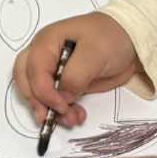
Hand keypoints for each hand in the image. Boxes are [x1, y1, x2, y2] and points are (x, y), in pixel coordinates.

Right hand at [12, 12, 141, 126]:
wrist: (130, 41)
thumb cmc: (110, 38)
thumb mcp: (94, 53)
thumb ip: (75, 76)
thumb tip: (63, 97)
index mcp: (47, 42)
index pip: (33, 70)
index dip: (44, 92)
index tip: (61, 106)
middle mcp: (44, 55)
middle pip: (26, 81)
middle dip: (37, 102)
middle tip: (51, 118)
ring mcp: (53, 70)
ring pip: (37, 93)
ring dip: (51, 110)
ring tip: (72, 120)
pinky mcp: (64, 82)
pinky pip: (54, 100)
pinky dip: (61, 111)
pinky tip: (76, 116)